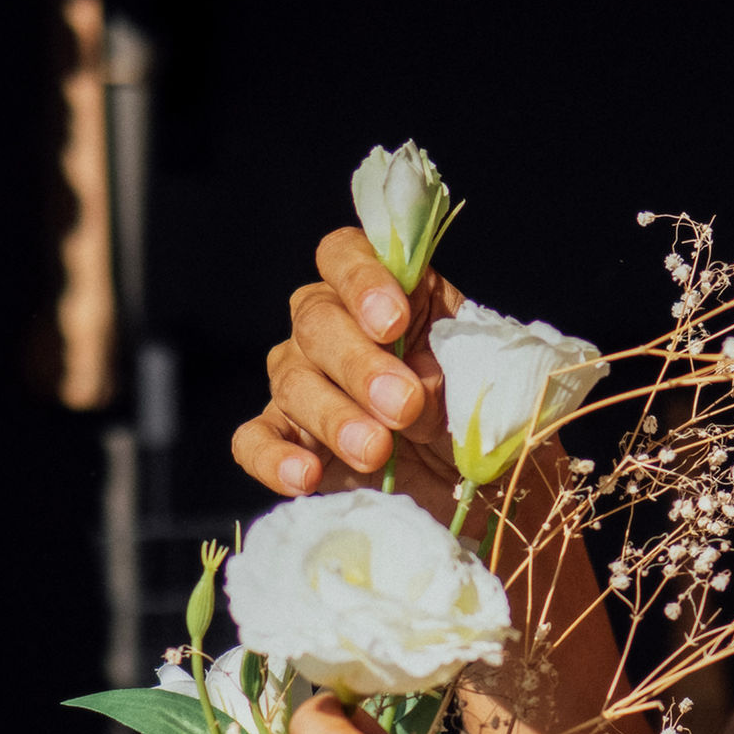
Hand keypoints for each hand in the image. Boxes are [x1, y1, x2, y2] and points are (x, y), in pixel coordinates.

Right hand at [234, 228, 461, 497]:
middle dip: (360, 365)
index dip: (363, 281)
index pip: (347, 255)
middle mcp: (328, 323)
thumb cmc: (472, 402)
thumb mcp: (479, 372)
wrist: (466, 471)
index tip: (394, 323)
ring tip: (376, 451)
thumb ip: (451, 366)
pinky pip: (255, 439)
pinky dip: (274, 458)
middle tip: (402, 406)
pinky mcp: (285, 436)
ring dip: (335, 418)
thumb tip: (410, 387)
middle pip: (316, 321)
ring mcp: (299, 379)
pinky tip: (304, 477)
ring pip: (293, 381)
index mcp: (381, 288)